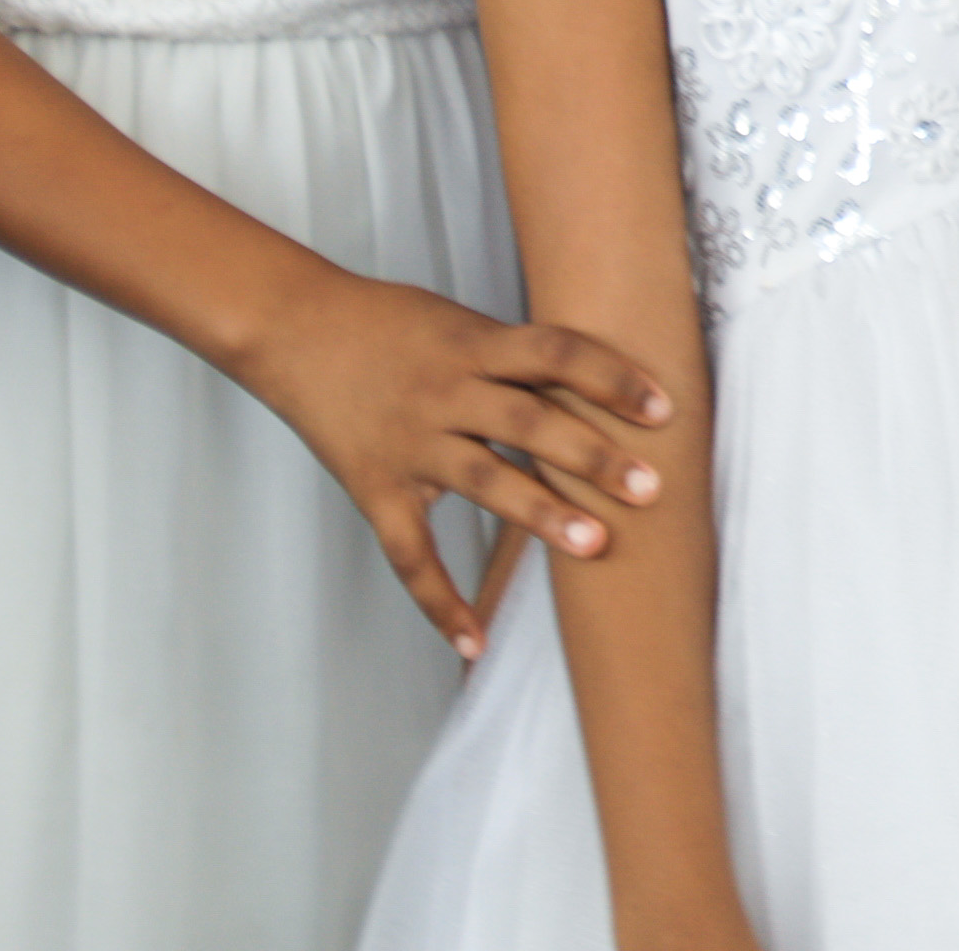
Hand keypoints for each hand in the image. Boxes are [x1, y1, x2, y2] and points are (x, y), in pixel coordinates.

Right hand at [230, 269, 677, 658]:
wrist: (294, 328)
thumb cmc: (388, 321)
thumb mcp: (459, 320)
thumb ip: (517, 354)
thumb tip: (595, 379)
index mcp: (475, 345)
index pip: (557, 353)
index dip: (612, 377)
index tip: (664, 407)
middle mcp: (447, 393)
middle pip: (531, 421)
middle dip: (594, 455)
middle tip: (652, 487)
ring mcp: (411, 443)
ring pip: (484, 480)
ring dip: (542, 515)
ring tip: (596, 545)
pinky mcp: (376, 488)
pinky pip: (411, 553)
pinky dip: (440, 600)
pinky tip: (475, 639)